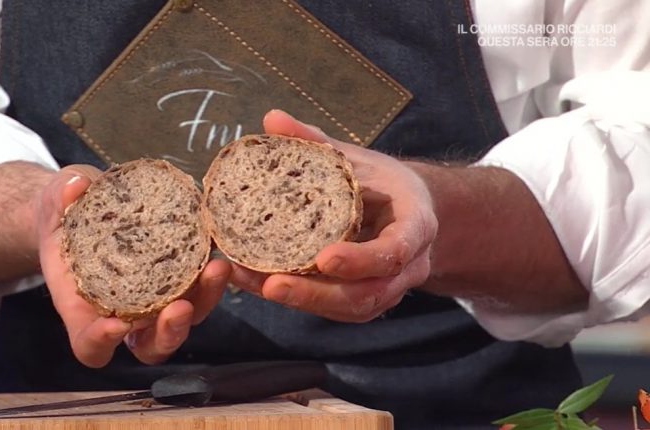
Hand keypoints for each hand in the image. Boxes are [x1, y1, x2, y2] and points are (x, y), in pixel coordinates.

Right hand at [37, 165, 229, 367]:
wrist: (86, 206)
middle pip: (150, 345)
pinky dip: (213, 274)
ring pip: (185, 319)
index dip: (101, 342)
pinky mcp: (180, 277)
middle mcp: (124, 313)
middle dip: (169, 332)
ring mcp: (156, 300)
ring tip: (216, 268)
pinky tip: (222, 248)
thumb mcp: (57, 201)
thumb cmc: (64, 214)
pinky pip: (201, 285)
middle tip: (180, 307)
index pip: (90, 344)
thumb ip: (62, 198)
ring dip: (205, 300)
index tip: (115, 325)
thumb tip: (77, 187)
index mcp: (83, 308)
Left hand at [230, 110, 436, 321]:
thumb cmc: (382, 182)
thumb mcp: (357, 158)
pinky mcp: (367, 299)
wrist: (408, 210)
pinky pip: (337, 308)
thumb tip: (271, 119)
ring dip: (303, 301)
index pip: (396, 250)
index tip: (324, 258)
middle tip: (273, 284)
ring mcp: (390, 287)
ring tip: (257, 285)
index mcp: (415, 225)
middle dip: (319, 293)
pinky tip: (260, 285)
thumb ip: (317, 143)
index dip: (362, 259)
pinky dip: (300, 300)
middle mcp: (408, 265)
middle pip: (369, 293)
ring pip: (352, 308)